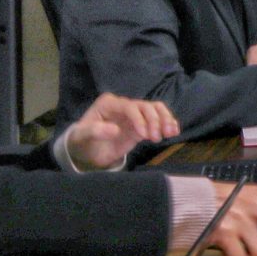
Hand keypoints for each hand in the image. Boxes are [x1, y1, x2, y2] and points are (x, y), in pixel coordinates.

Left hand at [61, 92, 179, 169]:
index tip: (144, 135)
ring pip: (155, 110)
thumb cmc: (82, 141)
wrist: (86, 152)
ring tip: (171, 133)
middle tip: (158, 137)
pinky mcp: (142, 124)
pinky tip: (174, 131)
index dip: (139, 119)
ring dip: (165, 119)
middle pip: (146, 106)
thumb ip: (96, 131)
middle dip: (155, 120)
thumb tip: (115, 129)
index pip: (130, 106)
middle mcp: (124, 105)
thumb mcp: (82, 136)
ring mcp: (134, 115)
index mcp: (109, 104)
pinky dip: (167, 123)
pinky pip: (158, 119)